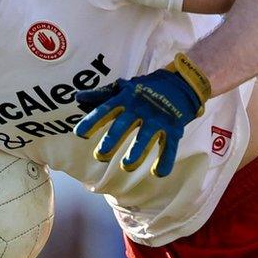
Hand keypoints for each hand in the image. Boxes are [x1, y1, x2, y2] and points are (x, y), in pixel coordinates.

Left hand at [74, 55, 209, 176]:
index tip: (79, 133)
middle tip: (100, 155)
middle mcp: (141, 108)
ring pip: (146, 136)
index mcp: (126, 98)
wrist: (180, 84)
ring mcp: (158, 118)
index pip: (106, 109)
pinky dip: (165, 160)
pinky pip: (170, 146)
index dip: (93, 120)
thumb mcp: (123, 89)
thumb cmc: (145, 90)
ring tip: (126, 166)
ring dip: (137, 151)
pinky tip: (157, 173)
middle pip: (125, 124)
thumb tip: (77, 98)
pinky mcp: (173, 128)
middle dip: (112, 139)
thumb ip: (101, 96)